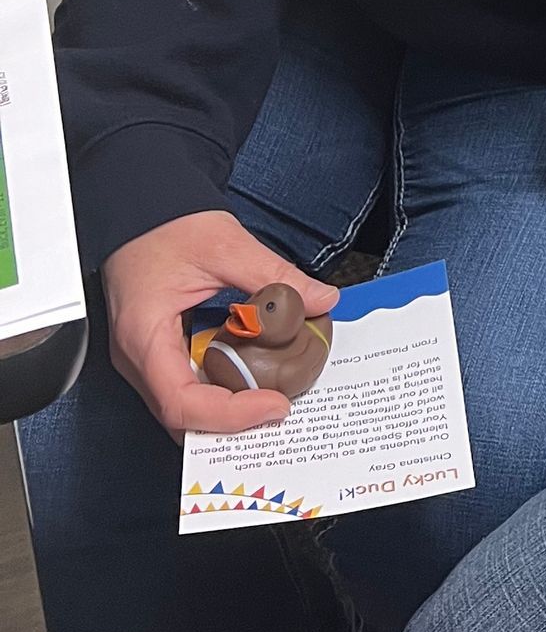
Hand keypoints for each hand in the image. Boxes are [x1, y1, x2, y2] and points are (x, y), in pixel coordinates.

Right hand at [103, 211, 337, 439]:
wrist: (139, 209)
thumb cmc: (164, 225)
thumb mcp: (227, 247)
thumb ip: (275, 277)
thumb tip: (319, 299)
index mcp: (145, 337)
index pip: (181, 403)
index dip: (230, 415)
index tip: (273, 406)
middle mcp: (138, 359)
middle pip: (182, 417)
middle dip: (233, 422)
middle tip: (280, 410)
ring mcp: (147, 359)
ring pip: (186, 408)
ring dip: (229, 409)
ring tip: (273, 398)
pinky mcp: (161, 353)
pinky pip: (190, 386)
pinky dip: (221, 390)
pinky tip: (253, 379)